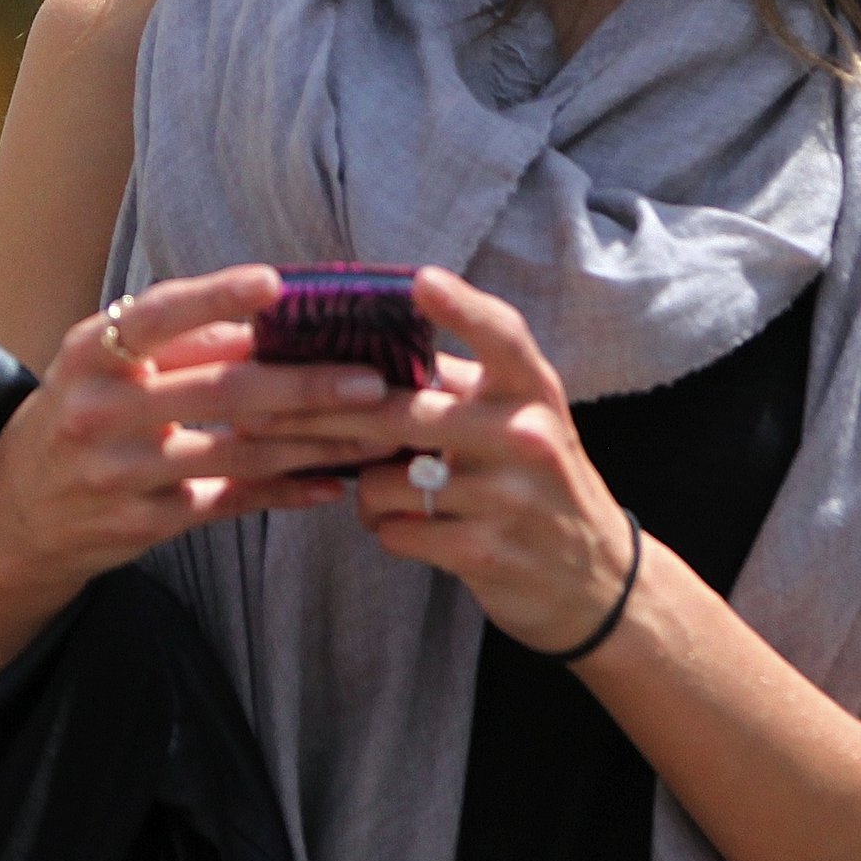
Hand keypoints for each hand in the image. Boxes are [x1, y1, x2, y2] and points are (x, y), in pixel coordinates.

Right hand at [0, 265, 399, 637]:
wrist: (13, 514)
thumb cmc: (79, 412)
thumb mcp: (102, 364)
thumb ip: (175, 341)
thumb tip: (266, 317)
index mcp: (90, 353)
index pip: (158, 316)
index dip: (217, 298)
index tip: (275, 284)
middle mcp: (101, 411)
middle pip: (219, 392)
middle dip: (304, 386)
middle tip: (371, 380)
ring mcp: (123, 474)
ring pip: (237, 451)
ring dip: (314, 442)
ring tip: (376, 431)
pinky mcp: (144, 524)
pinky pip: (228, 501)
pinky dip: (283, 491)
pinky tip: (330, 483)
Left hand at [291, 267, 636, 654]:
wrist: (595, 580)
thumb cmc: (535, 478)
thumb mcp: (518, 417)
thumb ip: (459, 380)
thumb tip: (367, 343)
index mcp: (531, 389)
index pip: (501, 335)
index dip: (461, 306)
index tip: (421, 281)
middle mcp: (525, 435)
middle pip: (399, 413)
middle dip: (322, 416)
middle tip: (264, 413)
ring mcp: (507, 497)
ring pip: (384, 482)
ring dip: (365, 491)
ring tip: (380, 491)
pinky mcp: (486, 552)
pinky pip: (395, 531)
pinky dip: (386, 528)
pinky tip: (405, 525)